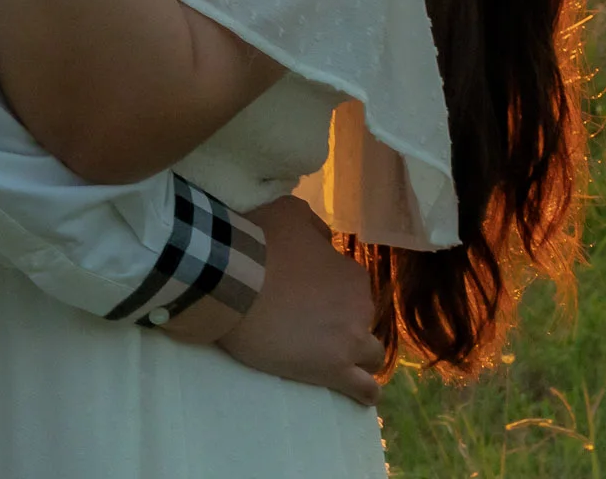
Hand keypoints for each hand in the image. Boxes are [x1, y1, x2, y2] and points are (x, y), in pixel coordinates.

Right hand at [217, 197, 382, 406]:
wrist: (235, 280)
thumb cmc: (262, 244)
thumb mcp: (290, 212)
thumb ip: (316, 228)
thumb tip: (325, 242)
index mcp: (351, 274)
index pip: (353, 287)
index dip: (332, 290)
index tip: (308, 293)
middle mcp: (359, 309)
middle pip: (361, 320)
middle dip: (344, 321)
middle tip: (313, 322)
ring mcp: (349, 344)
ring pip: (371, 356)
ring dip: (358, 356)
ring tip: (334, 357)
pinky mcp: (332, 373)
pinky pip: (364, 390)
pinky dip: (364, 392)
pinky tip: (359, 393)